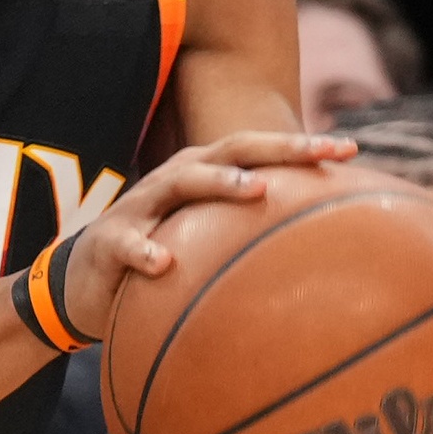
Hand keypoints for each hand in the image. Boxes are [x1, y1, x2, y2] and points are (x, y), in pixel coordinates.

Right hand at [57, 130, 353, 337]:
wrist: (82, 285)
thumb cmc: (158, 259)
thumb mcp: (205, 244)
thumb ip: (248, 241)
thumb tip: (317, 259)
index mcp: (202, 177)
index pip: (257, 152)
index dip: (301, 148)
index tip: (351, 151)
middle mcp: (175, 181)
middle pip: (228, 151)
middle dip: (276, 148)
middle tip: (319, 152)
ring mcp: (140, 207)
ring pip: (180, 183)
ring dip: (218, 182)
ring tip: (255, 189)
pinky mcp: (109, 241)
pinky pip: (129, 244)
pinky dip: (146, 252)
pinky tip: (165, 265)